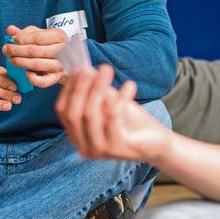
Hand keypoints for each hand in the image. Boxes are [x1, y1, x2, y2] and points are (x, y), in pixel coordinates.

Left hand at [2, 25, 66, 87]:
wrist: (61, 59)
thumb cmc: (47, 45)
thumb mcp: (38, 34)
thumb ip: (24, 32)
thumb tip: (10, 29)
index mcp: (59, 36)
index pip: (38, 37)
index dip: (22, 39)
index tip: (12, 40)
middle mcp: (62, 51)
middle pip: (35, 51)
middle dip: (17, 50)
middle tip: (6, 50)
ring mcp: (60, 65)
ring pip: (37, 64)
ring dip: (20, 62)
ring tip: (11, 60)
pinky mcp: (56, 78)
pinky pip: (43, 81)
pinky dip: (32, 78)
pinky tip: (25, 72)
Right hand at [55, 64, 169, 162]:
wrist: (157, 143)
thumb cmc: (131, 122)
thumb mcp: (110, 103)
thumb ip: (96, 90)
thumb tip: (86, 69)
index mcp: (76, 136)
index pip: (63, 111)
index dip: (68, 89)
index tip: (78, 69)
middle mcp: (83, 146)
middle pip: (73, 114)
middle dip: (80, 88)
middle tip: (91, 68)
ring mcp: (99, 150)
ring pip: (90, 115)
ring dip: (98, 88)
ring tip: (107, 70)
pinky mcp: (116, 148)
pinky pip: (113, 118)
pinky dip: (120, 98)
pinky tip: (129, 85)